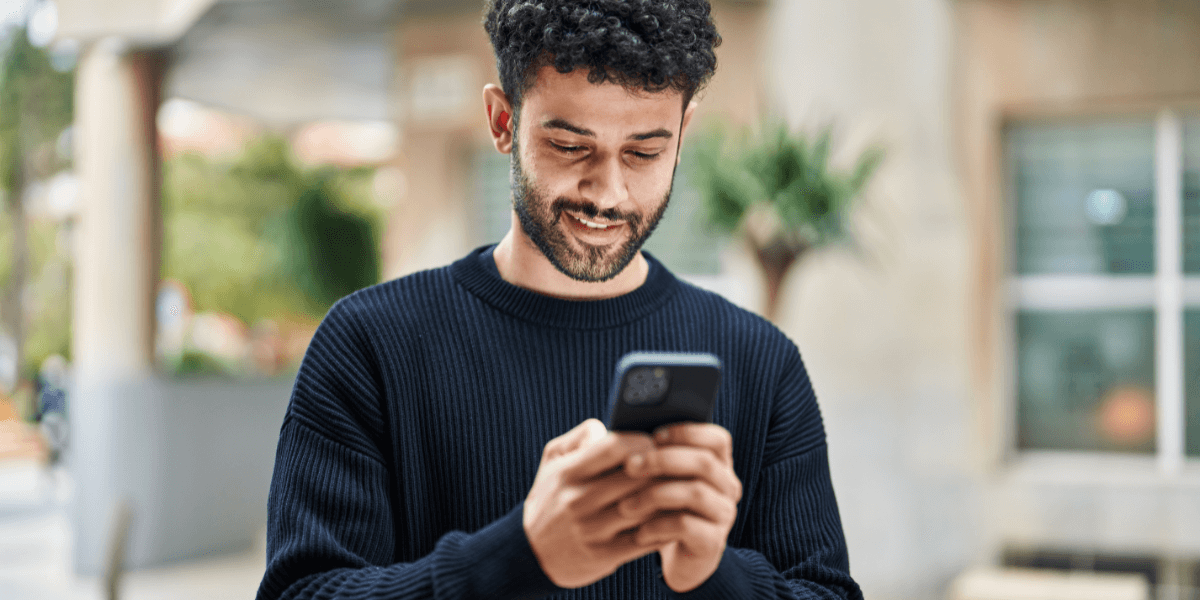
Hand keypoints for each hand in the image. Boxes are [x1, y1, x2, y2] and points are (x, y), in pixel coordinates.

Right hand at [523, 419, 664, 587]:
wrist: (529, 552)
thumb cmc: (550, 497)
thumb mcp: (553, 459)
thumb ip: (581, 436)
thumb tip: (610, 427)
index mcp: (569, 472)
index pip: (615, 447)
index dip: (643, 441)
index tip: (656, 442)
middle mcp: (579, 500)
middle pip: (636, 477)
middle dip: (662, 468)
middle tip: (678, 464)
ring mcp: (592, 530)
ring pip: (645, 508)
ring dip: (668, 497)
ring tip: (681, 488)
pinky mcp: (603, 555)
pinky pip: (644, 539)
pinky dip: (664, 527)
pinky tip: (674, 517)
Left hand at [620, 423, 741, 592]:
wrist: (681, 556)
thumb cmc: (665, 507)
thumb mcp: (662, 479)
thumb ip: (651, 454)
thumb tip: (614, 432)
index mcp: (719, 465)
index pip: (717, 439)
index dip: (687, 433)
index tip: (654, 436)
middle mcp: (728, 487)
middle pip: (705, 463)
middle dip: (663, 460)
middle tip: (630, 466)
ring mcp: (724, 514)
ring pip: (696, 493)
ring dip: (655, 494)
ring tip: (625, 505)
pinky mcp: (713, 541)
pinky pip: (687, 526)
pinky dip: (658, 525)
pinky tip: (639, 531)